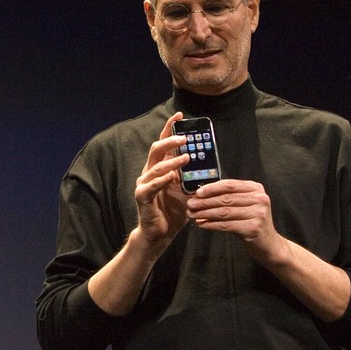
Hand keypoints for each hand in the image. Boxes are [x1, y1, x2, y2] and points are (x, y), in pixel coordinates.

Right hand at [133, 112, 190, 247]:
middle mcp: (149, 173)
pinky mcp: (142, 197)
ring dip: (172, 161)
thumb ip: (192, 177)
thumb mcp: (186, 190)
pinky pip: (151, 186)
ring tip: (187, 158)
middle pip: (156, 150)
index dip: (169, 128)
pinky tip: (172, 177)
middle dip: (170, 141)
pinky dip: (162, 180)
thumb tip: (208, 164)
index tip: (179, 115)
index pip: (163, 144)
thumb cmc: (172, 211)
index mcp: (159, 168)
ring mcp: (144, 184)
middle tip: (185, 138)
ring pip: (155, 167)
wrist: (160, 234)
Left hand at [185, 179, 350, 320]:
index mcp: (256, 189)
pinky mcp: (253, 228)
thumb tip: (200, 195)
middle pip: (225, 199)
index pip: (230, 185)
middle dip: (205, 202)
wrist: (270, 246)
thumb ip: (228, 198)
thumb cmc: (252, 223)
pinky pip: (226, 225)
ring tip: (192, 214)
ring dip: (205, 213)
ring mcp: (258, 214)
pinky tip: (201, 224)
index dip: (212, 188)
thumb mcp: (244, 206)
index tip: (197, 193)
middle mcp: (259, 199)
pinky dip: (211, 224)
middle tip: (190, 204)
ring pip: (224, 212)